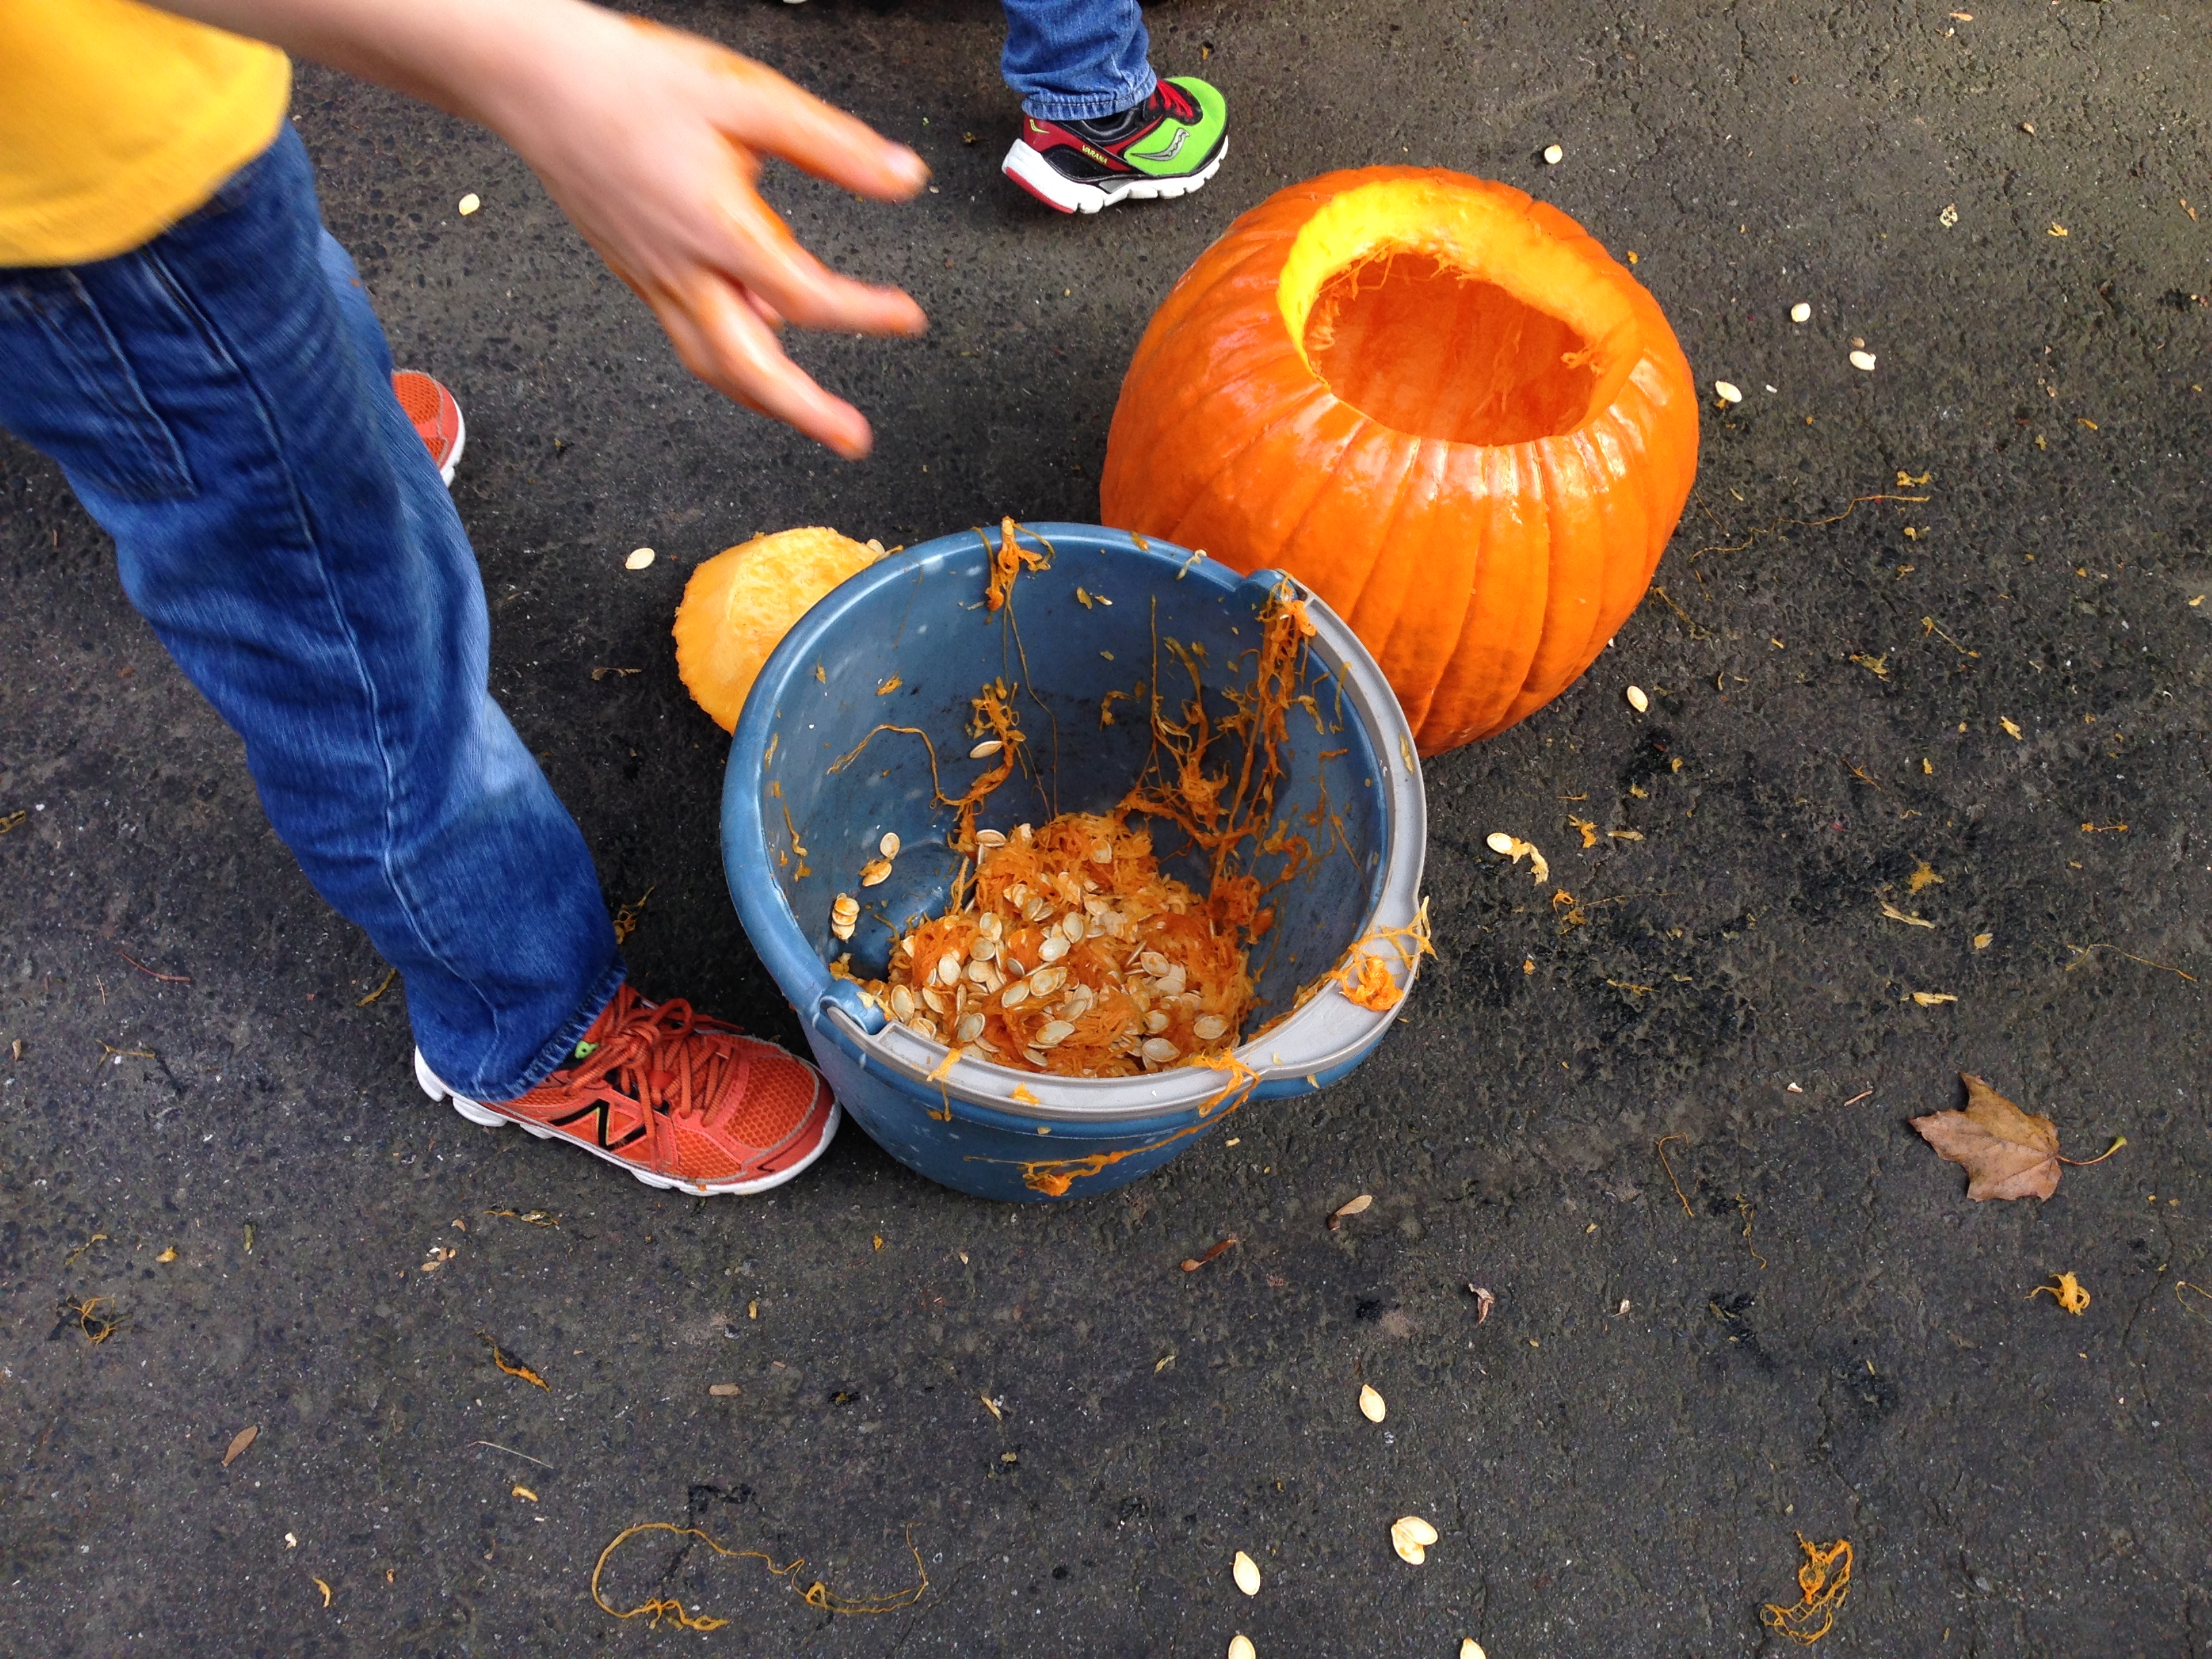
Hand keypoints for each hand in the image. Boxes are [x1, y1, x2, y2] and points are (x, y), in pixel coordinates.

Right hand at [156, 0, 929, 457]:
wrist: (536, 80)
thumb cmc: (634, 81)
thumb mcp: (749, 97)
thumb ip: (833, 146)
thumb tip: (904, 179)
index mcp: (716, 227)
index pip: (804, 297)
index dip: (863, 314)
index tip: (908, 318)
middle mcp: (681, 270)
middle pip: (747, 370)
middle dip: (805, 413)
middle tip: (854, 440)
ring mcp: (654, 280)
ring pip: (712, 365)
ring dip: (765, 399)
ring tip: (811, 416)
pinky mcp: (638, 274)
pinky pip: (688, 337)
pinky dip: (730, 358)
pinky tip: (760, 343)